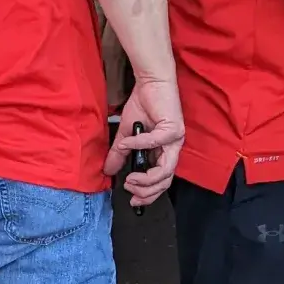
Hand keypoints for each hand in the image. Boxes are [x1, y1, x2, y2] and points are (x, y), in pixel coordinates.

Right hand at [106, 75, 184, 207]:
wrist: (151, 83)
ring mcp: (175, 140)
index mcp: (164, 153)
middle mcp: (173, 149)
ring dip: (146, 178)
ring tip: (130, 178)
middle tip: (130, 189)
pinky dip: (139, 145)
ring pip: (166, 170)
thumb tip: (108, 171)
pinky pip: (156, 143)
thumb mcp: (126, 135)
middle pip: (166, 181)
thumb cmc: (143, 106)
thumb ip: (119, 154)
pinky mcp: (173, 128)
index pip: (161, 181)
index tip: (132, 200)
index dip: (148, 194)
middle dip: (147, 191)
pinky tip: (126, 144)